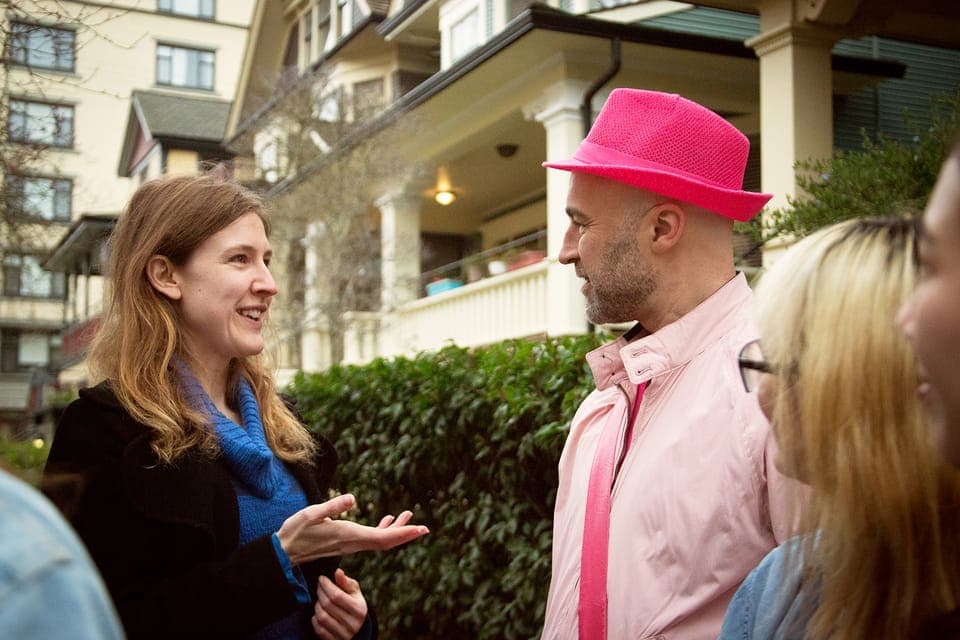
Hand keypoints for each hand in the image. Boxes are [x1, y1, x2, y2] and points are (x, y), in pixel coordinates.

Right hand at [276, 493, 428, 564]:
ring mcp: (350, 545)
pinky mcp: (346, 543)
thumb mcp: (312, 514)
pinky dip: (383, 529)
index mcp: (348, 535)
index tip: (419, 529)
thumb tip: (353, 499)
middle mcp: (353, 543)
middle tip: (424, 527)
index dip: (402, 534)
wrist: (285, 552)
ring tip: (408, 515)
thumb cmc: (296, 531)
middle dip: (405, 534)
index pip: (382, 538)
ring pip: (380, 540)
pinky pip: (370, 538)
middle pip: (386, 541)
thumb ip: (333, 506)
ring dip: (396, 530)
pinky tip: (387, 519)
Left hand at [311, 569, 366, 639]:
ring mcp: (343, 635)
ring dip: (317, 606)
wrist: (358, 629)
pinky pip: (319, 629)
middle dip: (320, 592)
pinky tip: (318, 612)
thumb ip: (346, 582)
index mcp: (359, 609)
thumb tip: (337, 571)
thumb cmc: (354, 605)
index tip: (321, 578)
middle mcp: (352, 624)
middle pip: (328, 605)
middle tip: (319, 586)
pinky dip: (315, 619)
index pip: (337, 595)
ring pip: (322, 617)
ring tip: (319, 600)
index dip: (326, 585)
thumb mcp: (354, 593)